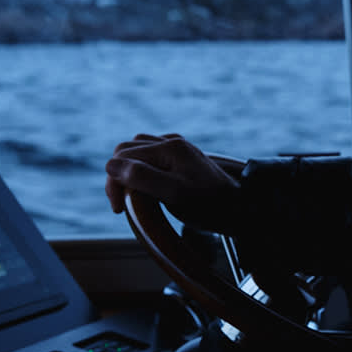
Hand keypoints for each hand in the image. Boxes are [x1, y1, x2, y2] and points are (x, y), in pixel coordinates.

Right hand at [104, 133, 242, 231]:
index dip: (114, 183)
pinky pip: (150, 156)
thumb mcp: (173, 194)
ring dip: (128, 173)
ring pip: (136, 152)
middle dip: (118, 177)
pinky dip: (140, 171)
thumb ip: (142, 177)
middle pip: (126, 152)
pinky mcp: (180, 157)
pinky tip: (146, 188)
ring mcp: (177, 148)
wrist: (240, 208)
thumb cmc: (209, 204)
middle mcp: (172, 142)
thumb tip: (111, 165)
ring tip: (132, 198)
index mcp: (169, 147)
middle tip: (122, 206)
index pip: (122, 157)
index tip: (119, 209)